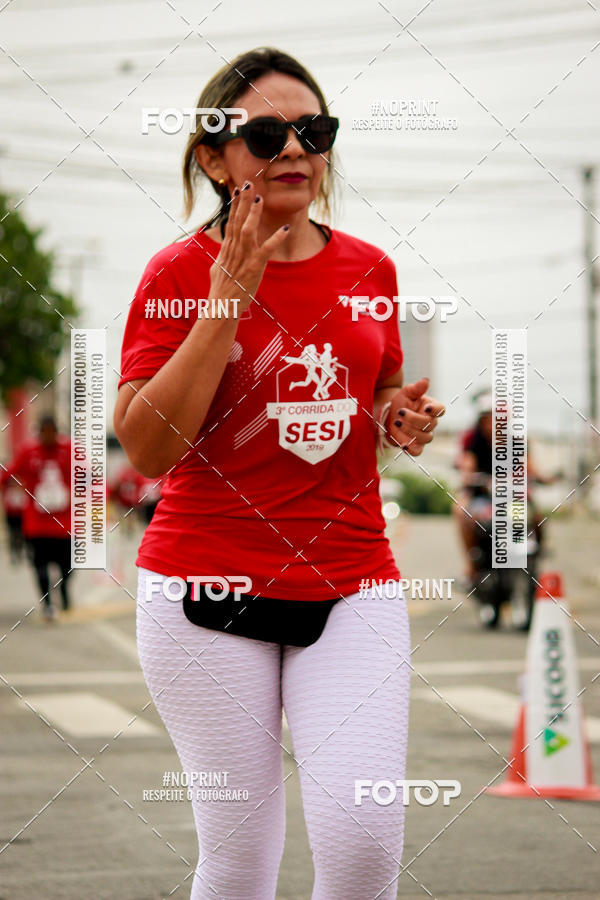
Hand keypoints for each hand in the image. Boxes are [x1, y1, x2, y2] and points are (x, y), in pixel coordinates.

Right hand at [208, 181, 290, 311]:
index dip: (235, 205)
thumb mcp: (217, 270)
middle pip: (238, 220)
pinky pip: (267, 250)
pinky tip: (285, 230)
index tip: (237, 190)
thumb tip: (221, 254)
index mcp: (227, 249)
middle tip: (248, 184)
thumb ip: (221, 259)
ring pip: (248, 231)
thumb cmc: (220, 291)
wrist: (221, 307)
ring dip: (254, 215)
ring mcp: (244, 258)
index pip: (231, 222)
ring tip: (260, 199)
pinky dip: (276, 239)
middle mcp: (234, 250)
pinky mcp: (254, 267)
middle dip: (243, 202)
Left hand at [386, 377, 444, 455]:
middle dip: (414, 419)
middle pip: (430, 424)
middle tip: (400, 412)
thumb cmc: (401, 402)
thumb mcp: (407, 392)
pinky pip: (417, 451)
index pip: (440, 409)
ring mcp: (423, 435)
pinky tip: (403, 445)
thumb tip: (426, 381)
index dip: (435, 409)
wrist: (388, 415)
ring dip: (411, 431)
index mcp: (431, 408)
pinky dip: (411, 450)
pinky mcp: (415, 445)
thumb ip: (417, 388)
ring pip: (425, 437)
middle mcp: (430, 422)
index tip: (426, 408)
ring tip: (396, 423)